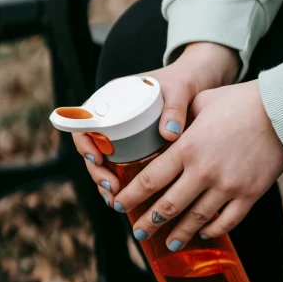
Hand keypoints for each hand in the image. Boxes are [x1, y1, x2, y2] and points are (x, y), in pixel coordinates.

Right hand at [71, 42, 239, 199]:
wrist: (199, 82)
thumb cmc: (185, 80)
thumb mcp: (180, 89)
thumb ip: (175, 106)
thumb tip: (169, 133)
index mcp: (113, 97)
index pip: (83, 121)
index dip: (84, 142)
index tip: (98, 159)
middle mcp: (112, 117)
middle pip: (91, 148)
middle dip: (97, 172)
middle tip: (112, 190)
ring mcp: (122, 134)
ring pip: (104, 162)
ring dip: (106, 183)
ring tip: (117, 201)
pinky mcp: (135, 147)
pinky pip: (121, 167)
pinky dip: (121, 184)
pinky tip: (128, 198)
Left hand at [114, 80, 282, 247]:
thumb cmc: (240, 101)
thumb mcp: (202, 102)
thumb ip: (179, 120)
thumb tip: (162, 132)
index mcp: (187, 148)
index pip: (150, 179)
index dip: (131, 196)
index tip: (120, 204)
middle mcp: (204, 171)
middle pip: (167, 206)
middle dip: (149, 222)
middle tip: (138, 232)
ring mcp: (227, 186)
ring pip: (196, 218)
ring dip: (179, 233)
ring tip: (169, 243)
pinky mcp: (249, 194)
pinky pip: (227, 221)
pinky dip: (213, 230)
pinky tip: (204, 233)